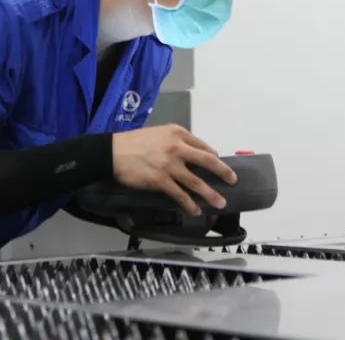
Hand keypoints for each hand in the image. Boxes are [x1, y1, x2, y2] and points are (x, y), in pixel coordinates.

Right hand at [111, 124, 236, 216]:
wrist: (112, 152)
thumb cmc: (134, 142)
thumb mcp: (158, 133)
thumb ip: (175, 141)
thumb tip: (190, 153)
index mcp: (177, 133)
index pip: (202, 145)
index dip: (214, 156)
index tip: (219, 164)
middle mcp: (177, 147)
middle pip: (207, 161)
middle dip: (223, 172)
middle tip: (232, 180)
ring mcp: (170, 165)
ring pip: (196, 182)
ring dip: (210, 194)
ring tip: (220, 203)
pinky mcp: (160, 181)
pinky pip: (180, 195)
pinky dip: (190, 204)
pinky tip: (196, 211)